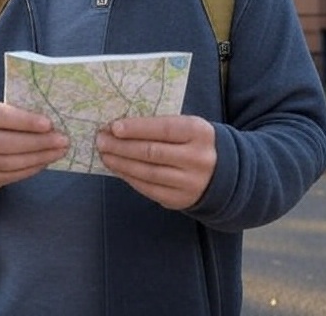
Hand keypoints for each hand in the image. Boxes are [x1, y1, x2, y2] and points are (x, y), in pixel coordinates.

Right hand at [0, 101, 67, 190]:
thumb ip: (16, 113)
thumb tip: (50, 123)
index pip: (0, 117)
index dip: (25, 121)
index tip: (49, 124)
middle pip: (6, 143)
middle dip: (38, 142)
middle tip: (62, 140)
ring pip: (9, 162)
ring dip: (38, 157)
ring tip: (59, 152)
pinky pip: (10, 176)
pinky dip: (30, 169)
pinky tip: (44, 161)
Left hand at [95, 115, 215, 209]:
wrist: (224, 174)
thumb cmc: (196, 143)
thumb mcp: (188, 127)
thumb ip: (161, 126)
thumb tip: (121, 127)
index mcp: (199, 132)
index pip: (163, 129)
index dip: (137, 128)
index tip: (114, 127)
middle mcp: (196, 158)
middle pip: (152, 152)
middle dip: (122, 146)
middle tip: (101, 140)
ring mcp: (189, 182)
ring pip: (148, 172)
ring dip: (121, 163)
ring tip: (105, 155)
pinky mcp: (180, 199)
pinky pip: (149, 188)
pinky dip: (130, 178)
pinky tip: (118, 169)